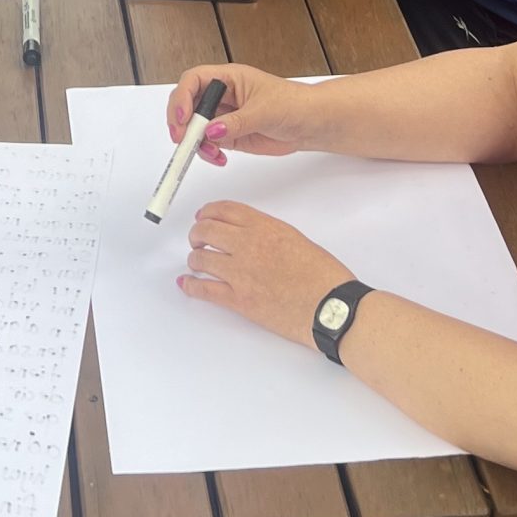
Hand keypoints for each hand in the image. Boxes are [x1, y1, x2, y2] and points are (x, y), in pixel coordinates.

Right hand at [166, 63, 326, 161]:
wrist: (310, 124)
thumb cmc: (293, 104)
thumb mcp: (265, 111)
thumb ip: (237, 122)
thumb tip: (212, 131)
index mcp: (228, 78)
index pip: (194, 80)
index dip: (182, 96)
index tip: (181, 117)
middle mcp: (222, 96)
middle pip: (187, 103)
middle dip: (181, 122)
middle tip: (183, 140)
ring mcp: (223, 116)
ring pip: (194, 127)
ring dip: (194, 142)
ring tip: (210, 152)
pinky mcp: (228, 135)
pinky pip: (207, 144)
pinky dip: (207, 153)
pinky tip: (218, 157)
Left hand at [180, 202, 346, 349]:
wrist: (331, 306)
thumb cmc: (323, 276)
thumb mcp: (296, 239)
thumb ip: (268, 233)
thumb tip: (250, 236)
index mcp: (264, 227)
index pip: (224, 210)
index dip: (208, 212)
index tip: (203, 215)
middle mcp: (248, 245)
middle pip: (206, 231)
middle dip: (197, 234)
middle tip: (197, 239)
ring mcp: (240, 273)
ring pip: (200, 259)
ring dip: (195, 259)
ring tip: (196, 261)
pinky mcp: (239, 300)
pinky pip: (204, 290)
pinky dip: (191, 286)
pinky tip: (186, 283)